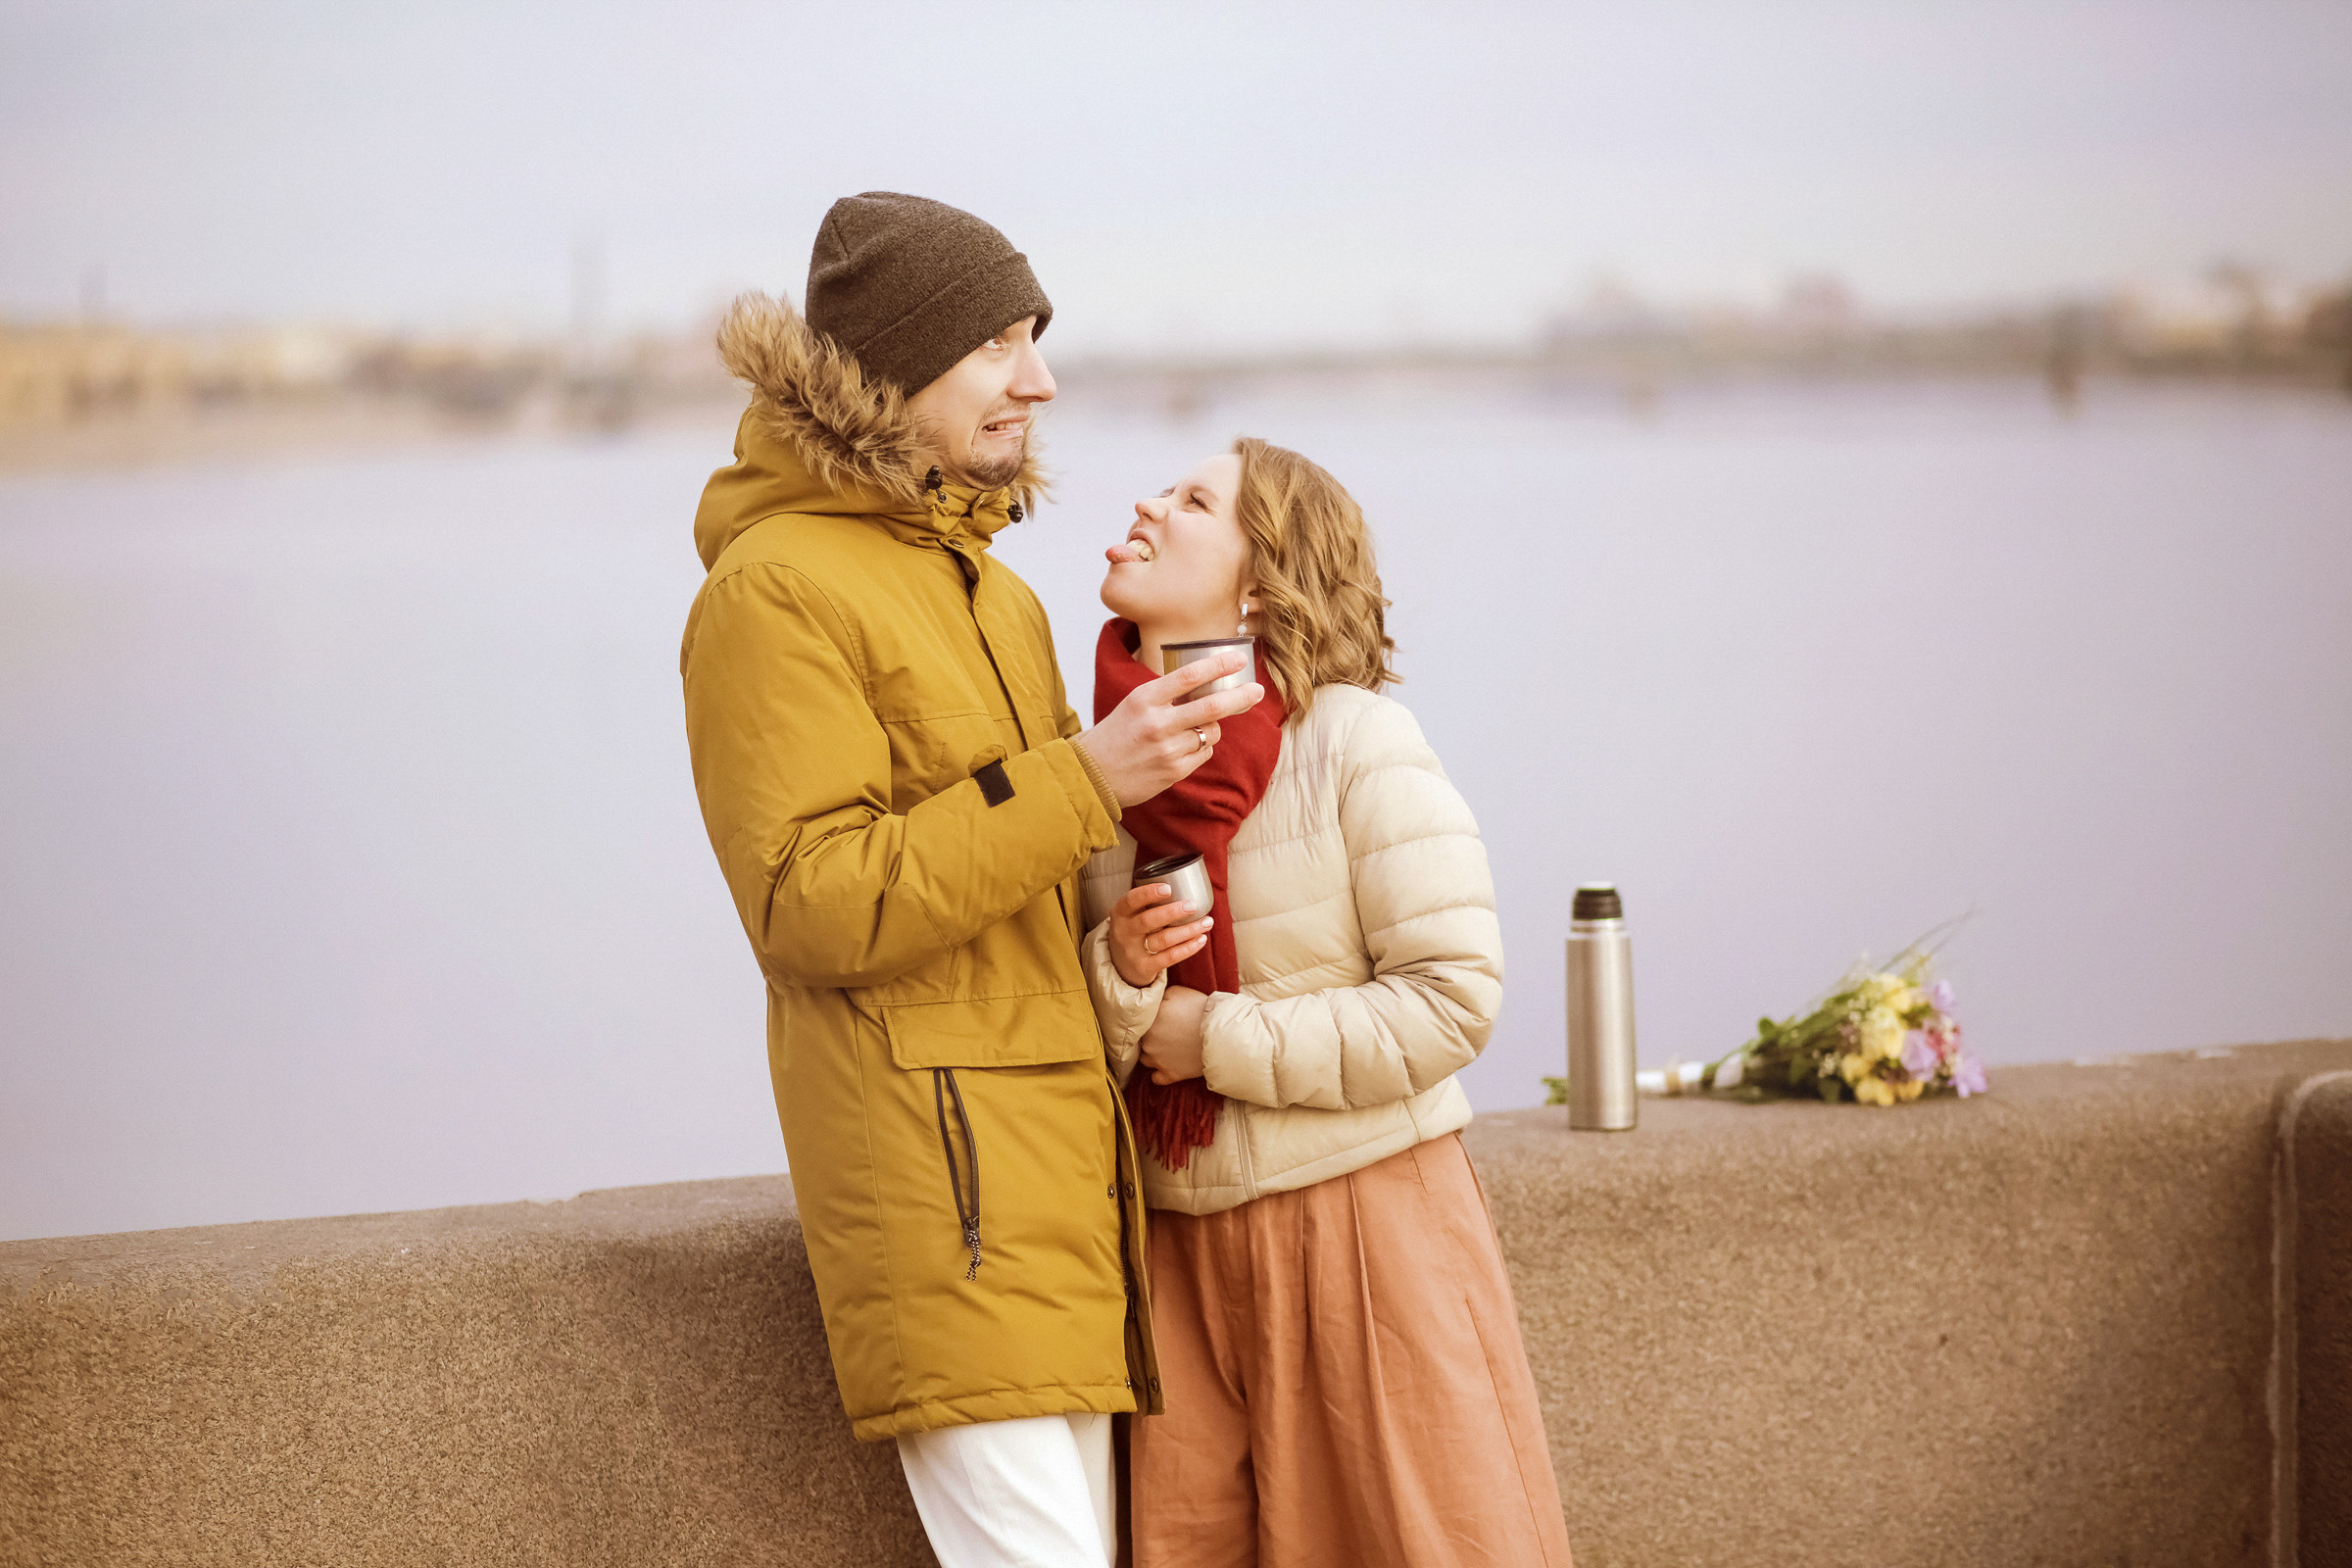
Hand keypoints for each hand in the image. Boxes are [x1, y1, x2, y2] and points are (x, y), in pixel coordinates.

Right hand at [1077, 651, 1264, 807]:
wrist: (1092, 775)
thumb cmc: (1116, 734)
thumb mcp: (1134, 704)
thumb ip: (1167, 695)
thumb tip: (1208, 684)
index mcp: (1145, 699)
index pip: (1189, 676)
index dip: (1218, 665)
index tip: (1239, 658)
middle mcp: (1157, 723)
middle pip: (1212, 706)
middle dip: (1240, 697)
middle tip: (1257, 691)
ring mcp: (1167, 749)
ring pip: (1211, 732)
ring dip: (1212, 727)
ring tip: (1193, 728)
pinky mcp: (1174, 771)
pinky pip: (1205, 753)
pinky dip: (1203, 747)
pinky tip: (1183, 748)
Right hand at [1109, 883, 1212, 989]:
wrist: (1121, 965)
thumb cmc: (1134, 931)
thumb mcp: (1132, 916)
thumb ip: (1150, 904)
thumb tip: (1186, 887)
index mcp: (1121, 914)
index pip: (1131, 900)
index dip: (1148, 893)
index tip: (1168, 888)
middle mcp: (1124, 932)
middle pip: (1148, 920)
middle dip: (1172, 912)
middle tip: (1193, 906)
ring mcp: (1133, 951)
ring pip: (1163, 939)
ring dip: (1188, 930)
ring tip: (1207, 922)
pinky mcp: (1145, 967)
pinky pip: (1169, 957)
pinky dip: (1187, 948)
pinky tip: (1201, 939)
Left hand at [1137, 986, 1208, 1085]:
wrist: (1220, 1033)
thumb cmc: (1200, 1009)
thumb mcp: (1177, 992)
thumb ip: (1160, 997)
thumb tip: (1154, 1002)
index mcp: (1148, 1021)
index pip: (1140, 1022)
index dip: (1150, 1020)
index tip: (1160, 1020)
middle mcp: (1148, 1042)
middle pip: (1142, 1040)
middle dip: (1152, 1037)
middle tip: (1168, 1033)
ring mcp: (1158, 1060)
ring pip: (1146, 1059)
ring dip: (1154, 1054)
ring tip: (1169, 1048)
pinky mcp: (1171, 1075)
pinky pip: (1156, 1078)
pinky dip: (1160, 1073)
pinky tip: (1168, 1065)